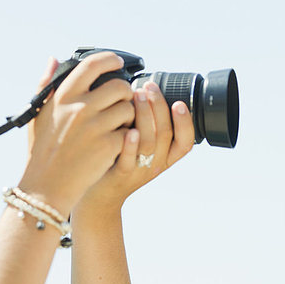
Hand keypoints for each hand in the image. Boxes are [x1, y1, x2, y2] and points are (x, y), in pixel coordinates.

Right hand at [20, 52, 135, 215]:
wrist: (46, 186)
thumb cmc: (42, 150)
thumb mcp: (38, 114)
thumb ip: (46, 85)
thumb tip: (54, 59)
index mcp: (63, 96)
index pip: (91, 65)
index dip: (109, 60)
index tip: (117, 62)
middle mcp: (79, 108)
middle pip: (119, 87)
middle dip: (125, 94)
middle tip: (120, 103)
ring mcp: (95, 127)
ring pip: (129, 109)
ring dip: (128, 116)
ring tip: (117, 125)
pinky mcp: (108, 146)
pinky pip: (130, 132)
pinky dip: (127, 137)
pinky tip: (116, 143)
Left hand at [76, 81, 195, 211]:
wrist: (98, 196)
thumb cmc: (116, 162)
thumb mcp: (138, 146)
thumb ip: (145, 124)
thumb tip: (143, 88)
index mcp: (164, 157)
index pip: (186, 141)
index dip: (186, 123)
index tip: (179, 102)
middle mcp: (155, 164)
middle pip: (166, 134)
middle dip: (159, 106)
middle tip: (149, 87)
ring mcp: (139, 170)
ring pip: (150, 142)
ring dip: (145, 115)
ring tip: (137, 95)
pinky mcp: (120, 174)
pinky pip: (129, 159)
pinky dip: (131, 144)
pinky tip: (129, 129)